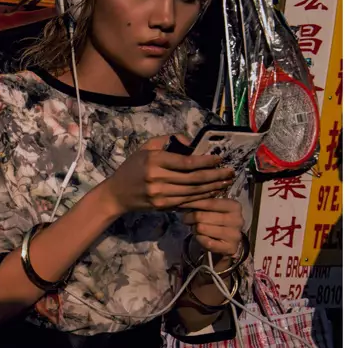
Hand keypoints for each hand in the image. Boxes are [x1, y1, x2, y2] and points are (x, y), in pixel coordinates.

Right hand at [102, 135, 235, 214]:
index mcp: (154, 161)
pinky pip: (186, 201)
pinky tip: (212, 193)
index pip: (186, 162)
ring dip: (212, 187)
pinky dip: (201, 197)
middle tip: (230, 172)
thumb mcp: (145, 148)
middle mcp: (158, 178)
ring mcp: (160, 195)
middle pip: (193, 178)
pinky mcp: (162, 206)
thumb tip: (190, 142)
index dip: (206, 161)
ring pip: (193, 192)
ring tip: (226, 182)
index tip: (219, 159)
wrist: (116, 194)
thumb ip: (167, 141)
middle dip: (215, 175)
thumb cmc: (132, 168)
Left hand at [180, 198, 244, 257]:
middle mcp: (237, 220)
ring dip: (194, 229)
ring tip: (196, 228)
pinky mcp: (230, 248)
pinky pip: (206, 242)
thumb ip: (203, 204)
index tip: (182, 203)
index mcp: (234, 206)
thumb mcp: (214, 209)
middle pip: (201, 216)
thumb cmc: (217, 221)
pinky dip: (199, 239)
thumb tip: (186, 201)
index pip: (210, 202)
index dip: (194, 203)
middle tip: (187, 219)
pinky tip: (200, 237)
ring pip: (201, 229)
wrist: (227, 242)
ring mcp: (234, 235)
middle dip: (190, 218)